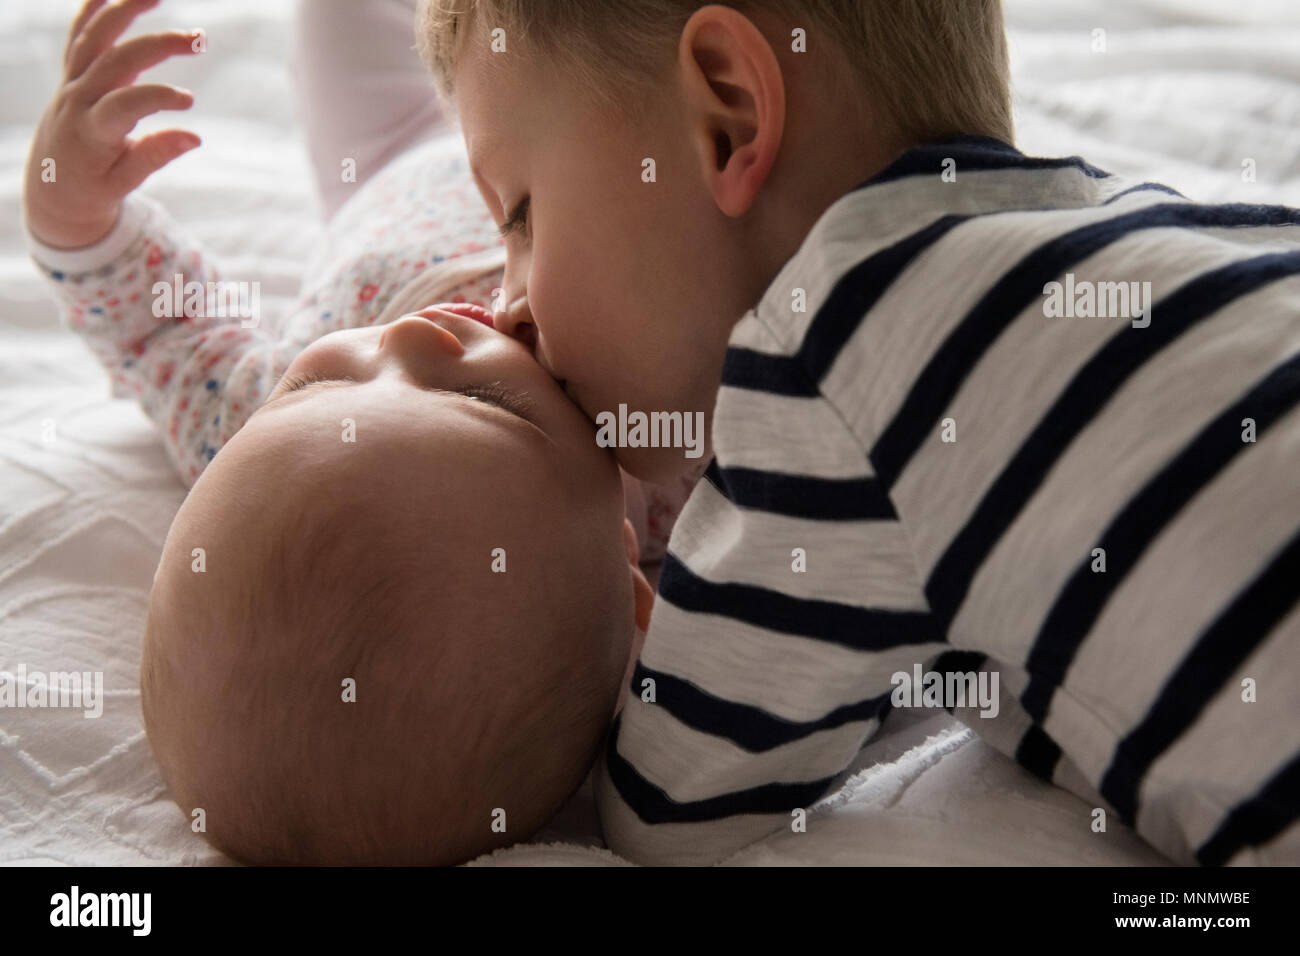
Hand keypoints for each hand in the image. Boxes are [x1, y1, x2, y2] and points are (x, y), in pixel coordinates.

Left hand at [22, 0, 201, 249]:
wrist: (50, 183)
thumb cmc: (93, 188)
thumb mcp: (124, 183)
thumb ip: (155, 156)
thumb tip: (195, 137)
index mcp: (91, 132)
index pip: (125, 105)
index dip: (157, 98)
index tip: (190, 102)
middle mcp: (77, 99)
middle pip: (117, 59)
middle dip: (159, 45)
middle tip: (200, 40)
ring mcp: (71, 81)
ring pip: (95, 35)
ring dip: (125, 10)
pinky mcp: (72, 72)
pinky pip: (80, 33)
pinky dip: (95, 8)